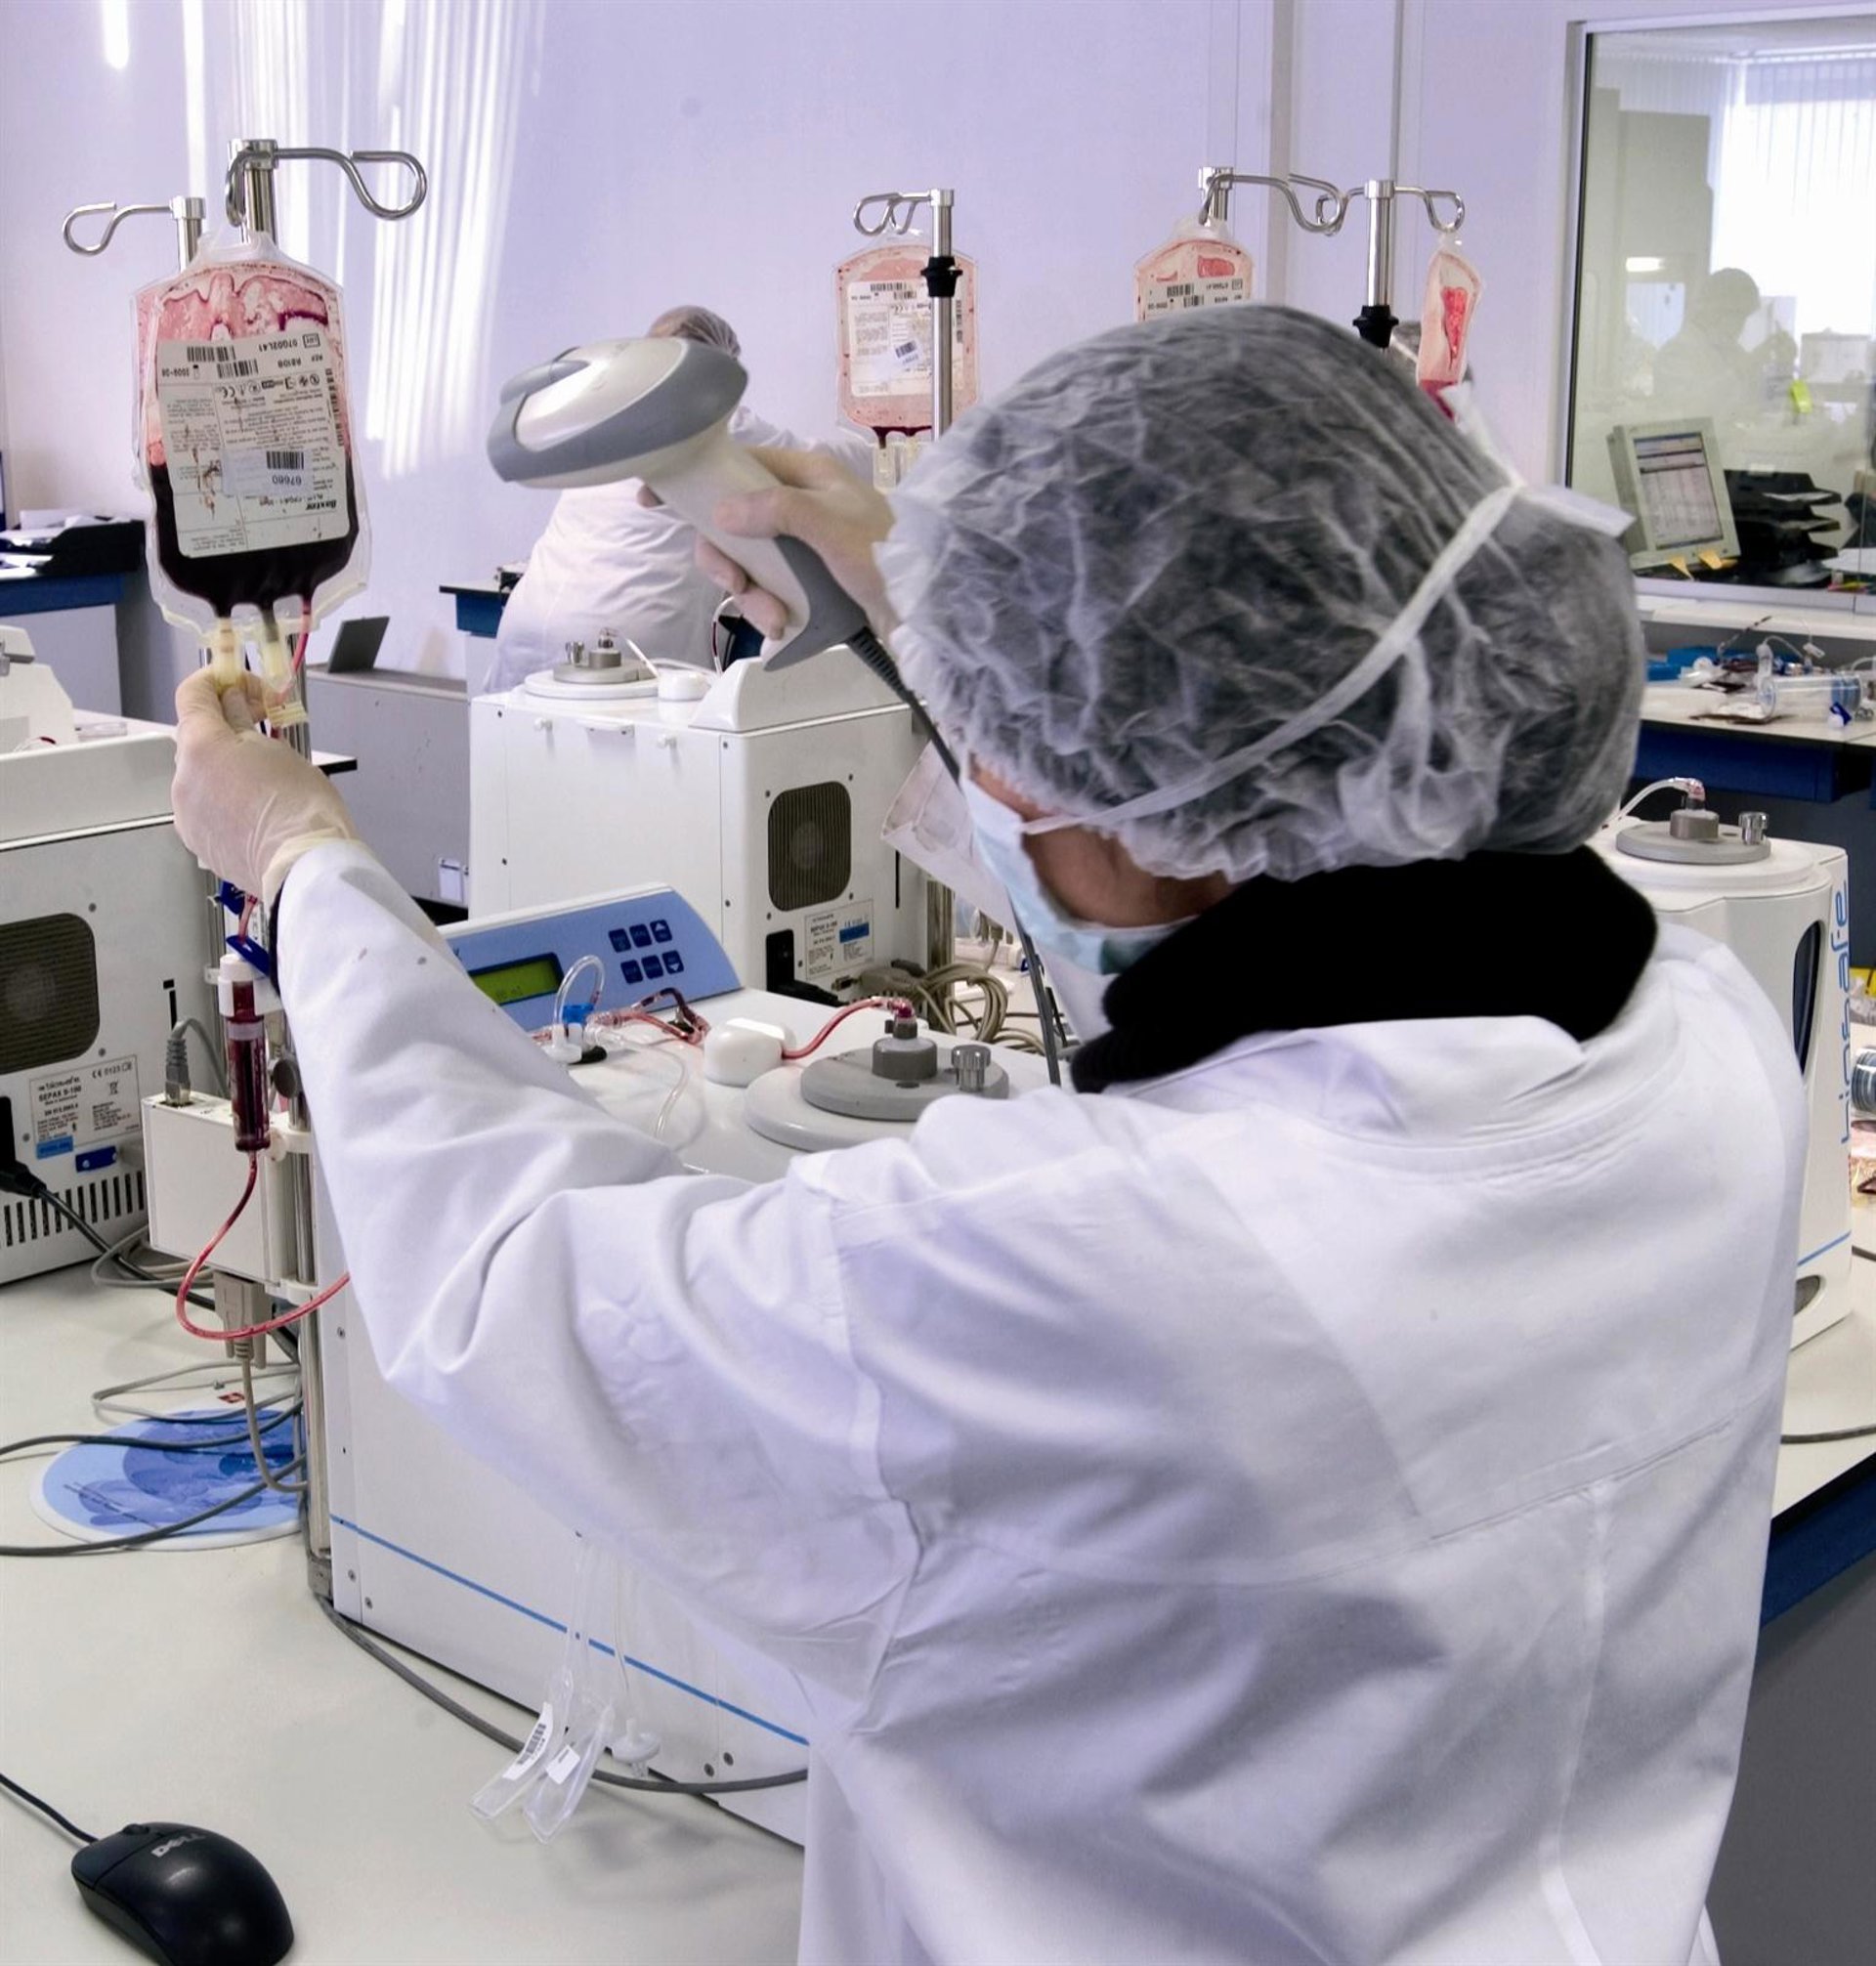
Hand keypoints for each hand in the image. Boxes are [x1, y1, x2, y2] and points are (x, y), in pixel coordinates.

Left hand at [172, 667, 360, 904]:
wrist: (304, 868)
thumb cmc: (301, 808)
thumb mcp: (280, 750)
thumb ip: (246, 722)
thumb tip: (235, 705)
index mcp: (201, 746)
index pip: (193, 694)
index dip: (218, 681)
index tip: (240, 683)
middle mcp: (183, 778)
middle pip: (197, 737)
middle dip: (227, 727)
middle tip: (265, 728)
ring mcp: (186, 813)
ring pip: (201, 774)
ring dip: (226, 766)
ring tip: (268, 778)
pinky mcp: (197, 840)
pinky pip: (206, 806)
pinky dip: (225, 798)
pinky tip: (258, 808)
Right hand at [643, 447, 896, 637]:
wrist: (925, 610)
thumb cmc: (888, 556)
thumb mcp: (831, 526)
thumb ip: (777, 511)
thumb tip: (724, 511)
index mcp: (804, 475)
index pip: (736, 465)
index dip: (696, 482)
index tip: (655, 500)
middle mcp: (797, 504)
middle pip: (730, 523)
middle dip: (727, 560)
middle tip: (734, 584)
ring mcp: (800, 544)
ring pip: (746, 563)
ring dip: (751, 595)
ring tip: (773, 617)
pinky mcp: (805, 580)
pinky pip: (766, 590)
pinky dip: (768, 610)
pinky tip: (784, 626)